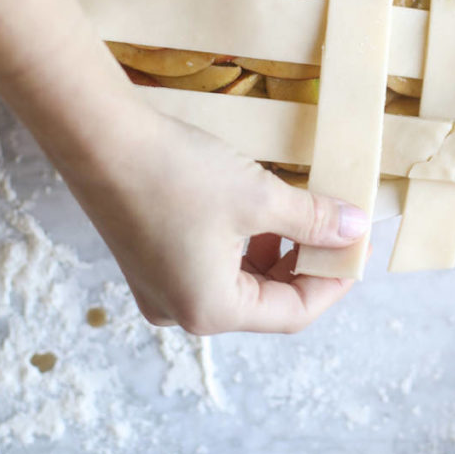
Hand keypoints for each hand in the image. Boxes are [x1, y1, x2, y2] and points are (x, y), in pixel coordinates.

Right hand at [0, 0, 366, 338]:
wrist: (62, 83)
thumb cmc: (148, 131)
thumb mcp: (244, 172)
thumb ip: (309, 206)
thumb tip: (365, 219)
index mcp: (204, 291)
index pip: (300, 308)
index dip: (343, 264)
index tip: (368, 204)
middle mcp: (176, 279)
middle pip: (271, 282)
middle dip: (313, 237)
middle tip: (349, 177)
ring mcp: (156, 244)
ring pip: (242, 246)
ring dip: (280, 211)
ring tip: (314, 151)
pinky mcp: (142, 202)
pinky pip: (215, 216)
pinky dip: (246, 192)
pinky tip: (263, 140)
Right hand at [58, 97, 369, 334]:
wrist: (99, 139)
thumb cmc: (177, 174)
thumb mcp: (259, 196)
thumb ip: (312, 219)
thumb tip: (355, 229)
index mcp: (210, 310)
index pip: (293, 313)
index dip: (332, 281)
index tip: (355, 247)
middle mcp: (180, 311)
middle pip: (264, 300)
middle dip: (302, 262)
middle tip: (331, 225)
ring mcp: (158, 287)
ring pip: (237, 281)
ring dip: (272, 251)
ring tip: (295, 211)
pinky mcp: (146, 259)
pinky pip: (208, 264)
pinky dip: (240, 243)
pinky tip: (253, 208)